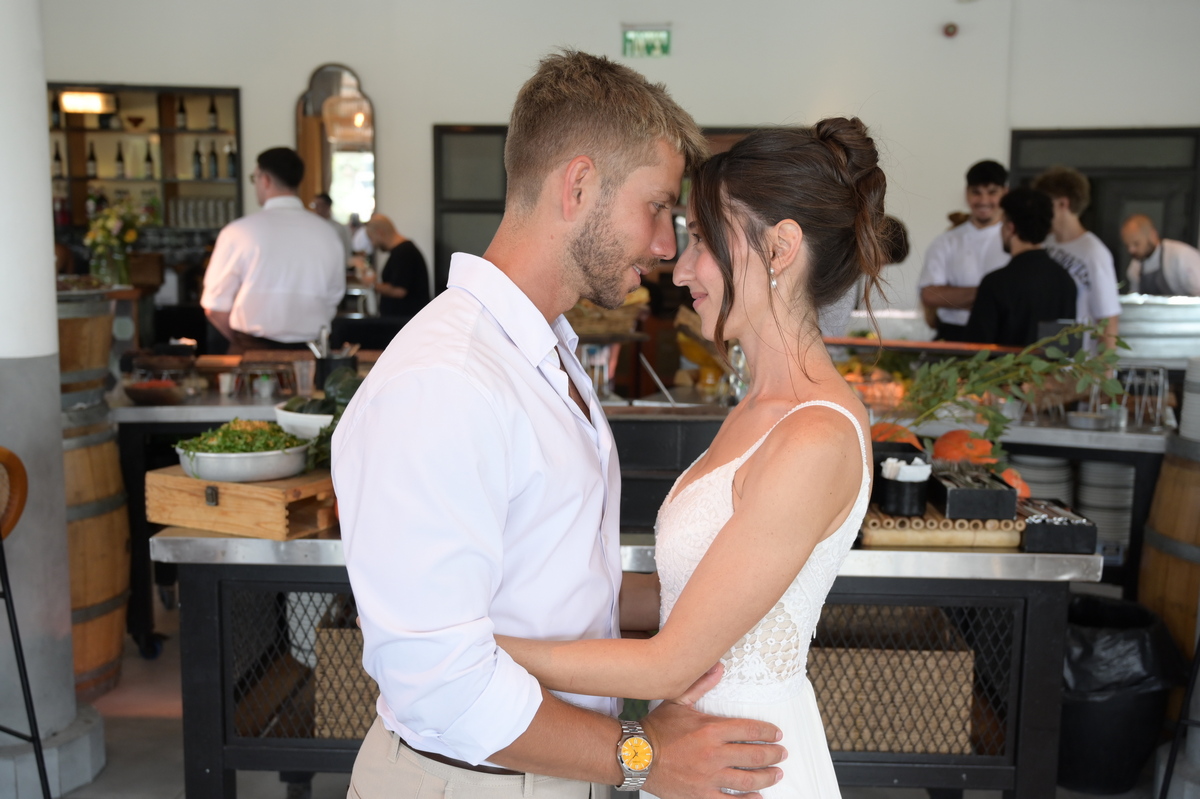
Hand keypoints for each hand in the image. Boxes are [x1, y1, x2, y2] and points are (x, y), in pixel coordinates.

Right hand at [641, 665, 783, 798]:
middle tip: (782, 754)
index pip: (750, 729)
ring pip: (748, 780)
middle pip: (755, 755)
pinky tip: (757, 798)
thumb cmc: (656, 729)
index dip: (767, 732)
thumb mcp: (679, 702)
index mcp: (711, 729)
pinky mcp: (702, 794)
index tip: (776, 734)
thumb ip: (701, 685)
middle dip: (773, 754)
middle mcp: (714, 754)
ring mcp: (709, 776)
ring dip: (767, 777)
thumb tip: (717, 667)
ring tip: (776, 774)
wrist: (635, 755)